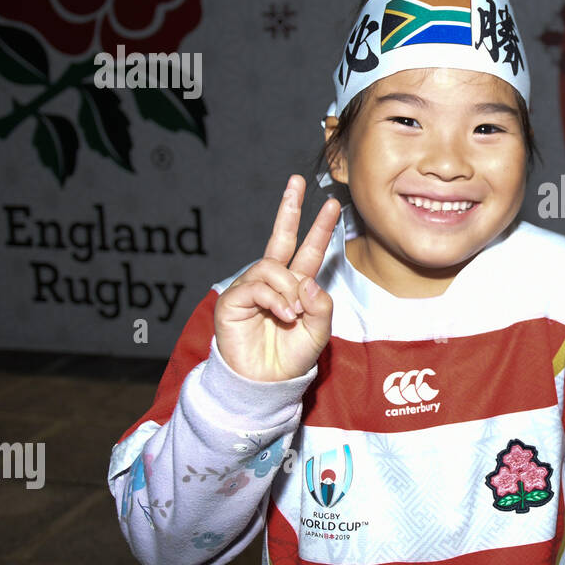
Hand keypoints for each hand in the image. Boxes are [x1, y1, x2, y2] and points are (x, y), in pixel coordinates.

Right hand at [214, 175, 341, 381]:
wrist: (266, 383)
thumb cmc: (291, 358)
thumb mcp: (319, 331)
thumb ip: (321, 305)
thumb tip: (307, 281)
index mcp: (296, 285)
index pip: (309, 250)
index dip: (319, 227)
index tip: (331, 203)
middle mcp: (272, 281)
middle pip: (281, 238)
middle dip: (289, 209)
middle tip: (297, 182)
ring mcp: (251, 288)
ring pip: (272, 268)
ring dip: (288, 288)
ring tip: (294, 314)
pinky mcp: (233, 301)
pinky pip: (256, 287)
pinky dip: (275, 300)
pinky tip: (284, 315)